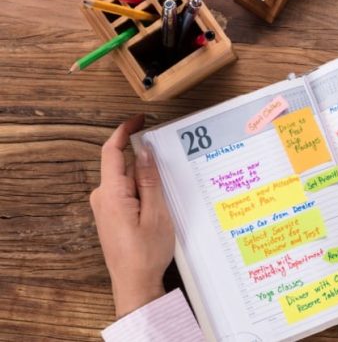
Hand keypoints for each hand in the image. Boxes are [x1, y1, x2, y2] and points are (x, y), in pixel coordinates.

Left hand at [90, 115, 173, 317]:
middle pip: (123, 165)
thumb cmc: (146, 252)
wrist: (134, 283)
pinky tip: (159, 202)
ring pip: (127, 180)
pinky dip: (142, 191)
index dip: (124, 131)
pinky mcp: (111, 216)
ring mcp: (105, 208)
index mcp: (111, 194)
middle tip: (169, 161)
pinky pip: (126, 193)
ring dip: (146, 179)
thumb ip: (149, 180)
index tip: (139, 119)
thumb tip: (144, 152)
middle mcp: (103, 198)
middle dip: (145, 161)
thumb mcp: (156, 212)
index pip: (112, 152)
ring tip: (168, 192)